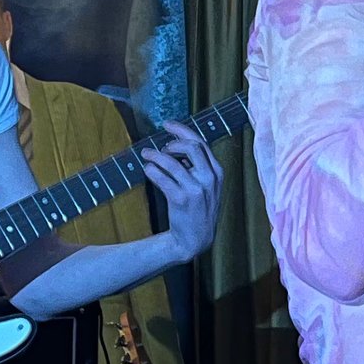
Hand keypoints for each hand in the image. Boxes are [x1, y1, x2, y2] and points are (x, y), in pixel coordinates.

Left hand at [140, 123, 223, 261]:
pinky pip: (162, 178)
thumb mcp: (207, 186)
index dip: (182, 131)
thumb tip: (178, 146)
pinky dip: (152, 170)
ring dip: (155, 155)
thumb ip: (198, 167)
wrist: (195, 238)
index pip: (200, 143)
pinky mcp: (181, 200)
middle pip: (191, 147)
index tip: (167, 124)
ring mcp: (196, 189)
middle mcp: (209, 178)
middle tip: (160, 146)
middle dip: (172, 142)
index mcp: (217, 172)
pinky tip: (147, 169)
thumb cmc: (198, 209)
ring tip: (146, 155)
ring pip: (172, 162)